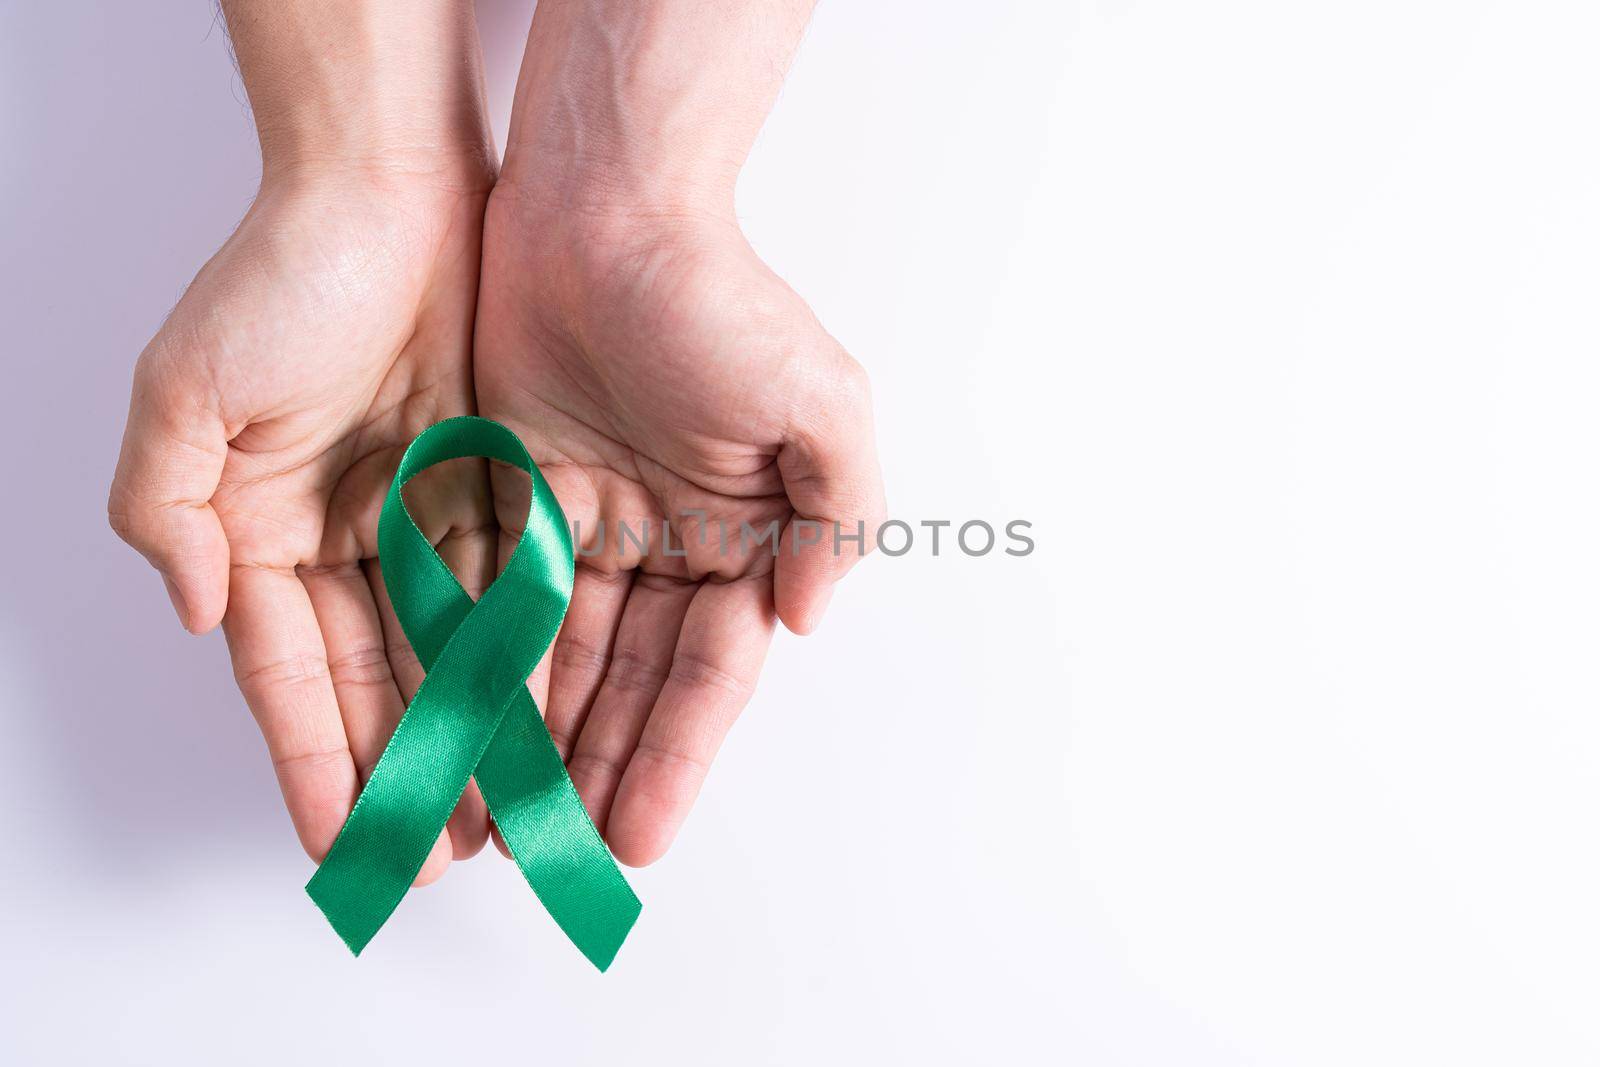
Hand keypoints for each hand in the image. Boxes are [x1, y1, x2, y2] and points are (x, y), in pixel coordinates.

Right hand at [108, 162, 499, 882]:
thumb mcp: (186, 390)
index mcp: (259, 531)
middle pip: (373, 680)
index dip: (312, 759)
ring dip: (468, 731)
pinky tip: (540, 715)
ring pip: (447, 649)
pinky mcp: (491, 486)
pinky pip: (508, 586)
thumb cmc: (283, 276)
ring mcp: (420, 517)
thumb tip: (194, 612)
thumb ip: (165, 509)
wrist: (392, 188)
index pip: (286, 674)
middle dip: (402, 769)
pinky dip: (520, 652)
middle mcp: (341, 538)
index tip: (339, 844)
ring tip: (498, 811)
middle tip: (437, 854)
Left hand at [475, 188, 883, 867]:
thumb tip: (802, 620)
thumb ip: (835, 518)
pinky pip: (490, 593)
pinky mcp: (510, 493)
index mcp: (738, 536)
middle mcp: (664, 542)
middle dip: (599, 770)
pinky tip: (458, 728)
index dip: (674, 757)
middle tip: (562, 857)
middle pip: (627, 682)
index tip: (641, 839)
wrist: (606, 204)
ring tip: (501, 822)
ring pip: (555, 655)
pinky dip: (477, 661)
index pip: (706, 674)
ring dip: (534, 737)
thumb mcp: (821, 403)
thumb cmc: (718, 298)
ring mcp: (585, 523)